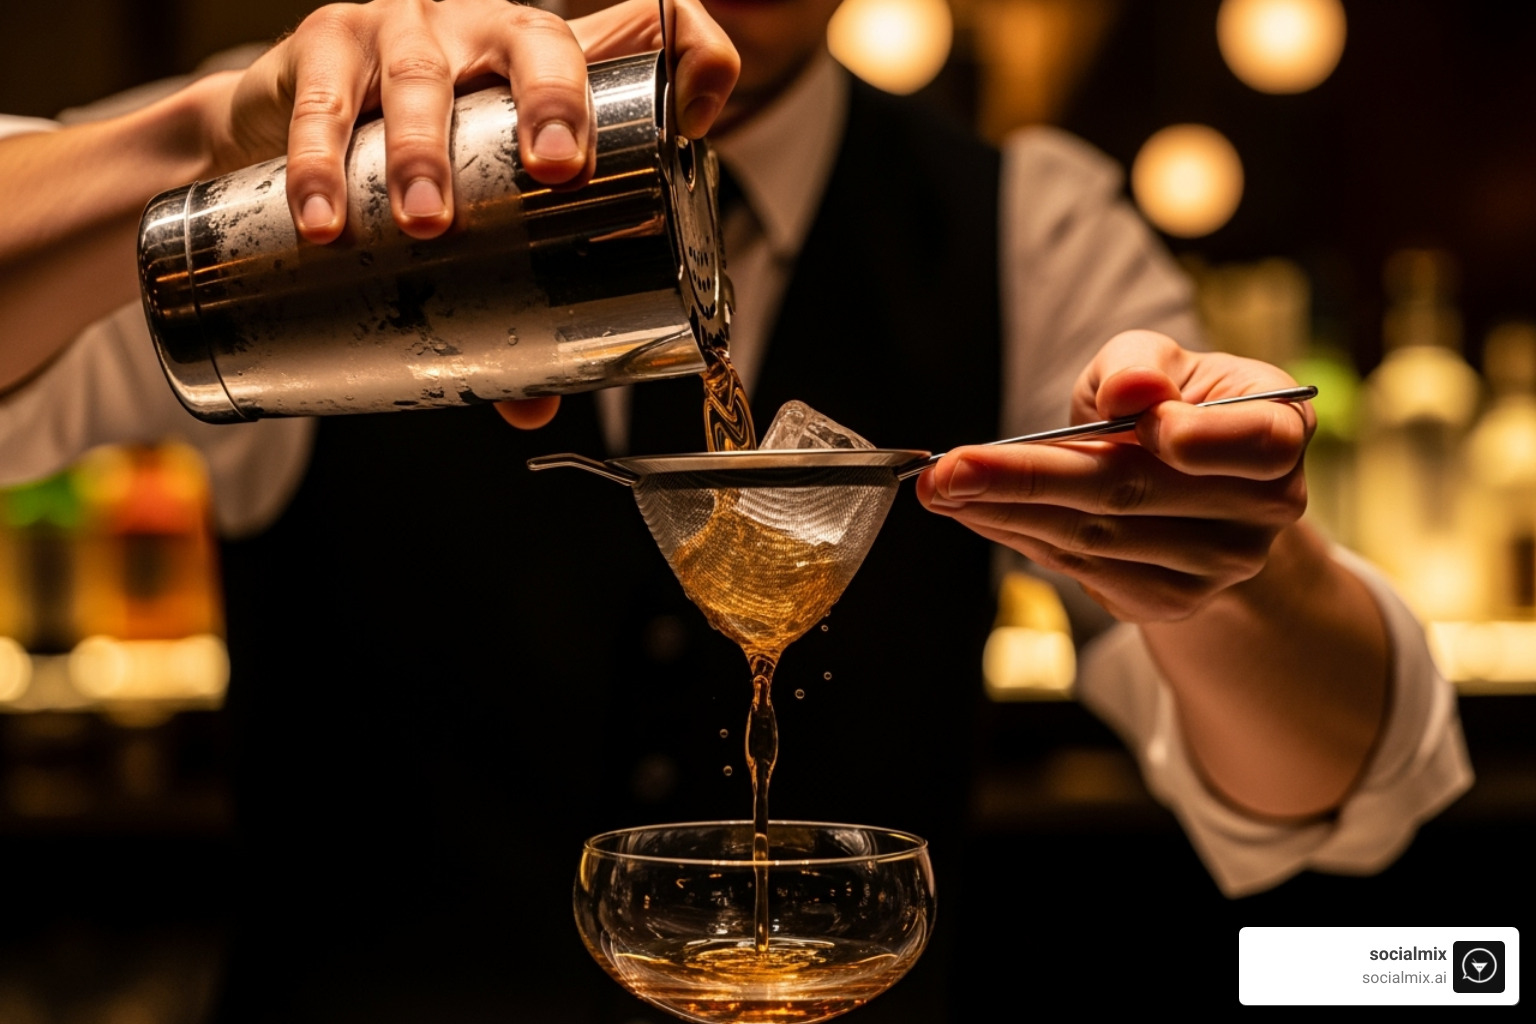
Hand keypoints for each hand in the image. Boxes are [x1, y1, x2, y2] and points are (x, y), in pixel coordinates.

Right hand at [204, 0, 737, 243]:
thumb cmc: (417, 147)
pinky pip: (323, 101)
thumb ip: (513, 294)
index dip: (687, 57)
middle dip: (554, 101)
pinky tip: (324, 220)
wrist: (285, 110)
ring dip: (425, 152)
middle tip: (558, 171)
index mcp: (548, 63)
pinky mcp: (325, 41)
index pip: (641, 29)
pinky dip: (320, 164)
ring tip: (428, 223)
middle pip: (540, 38)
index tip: (697, 122)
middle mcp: (487, 31)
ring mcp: (407, 27)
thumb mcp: (482, 200)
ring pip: (425, 75)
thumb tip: (534, 406)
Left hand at [917, 330, 1313, 622]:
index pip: (1257, 443)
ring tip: (941, 487)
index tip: (1127, 414)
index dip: (1194, 436)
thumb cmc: (1170, 400)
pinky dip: (1018, 537)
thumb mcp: (1157, 360)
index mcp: (1279, 431)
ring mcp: (1217, 565)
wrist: (1185, 478)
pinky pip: (1081, 568)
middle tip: (948, 467)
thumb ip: (1140, 363)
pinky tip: (974, 512)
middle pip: (1135, 493)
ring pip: (1097, 537)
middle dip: (1027, 477)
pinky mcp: (1170, 600)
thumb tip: (1132, 392)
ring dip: (1004, 512)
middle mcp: (1264, 508)